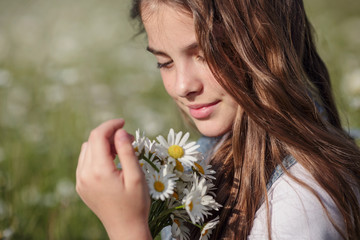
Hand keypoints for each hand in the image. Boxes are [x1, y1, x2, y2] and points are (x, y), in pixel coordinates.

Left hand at [76, 119, 150, 239]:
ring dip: (102, 144)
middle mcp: (84, 174)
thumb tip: (120, 131)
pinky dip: (97, 155)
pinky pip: (85, 162)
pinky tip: (111, 162)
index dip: (110, 125)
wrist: (125, 228)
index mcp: (99, 171)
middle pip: (91, 141)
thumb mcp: (136, 176)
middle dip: (109, 134)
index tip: (124, 122)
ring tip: (120, 152)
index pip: (98, 136)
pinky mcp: (81, 186)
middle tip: (128, 140)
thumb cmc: (135, 203)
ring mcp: (80, 181)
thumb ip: (127, 151)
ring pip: (87, 150)